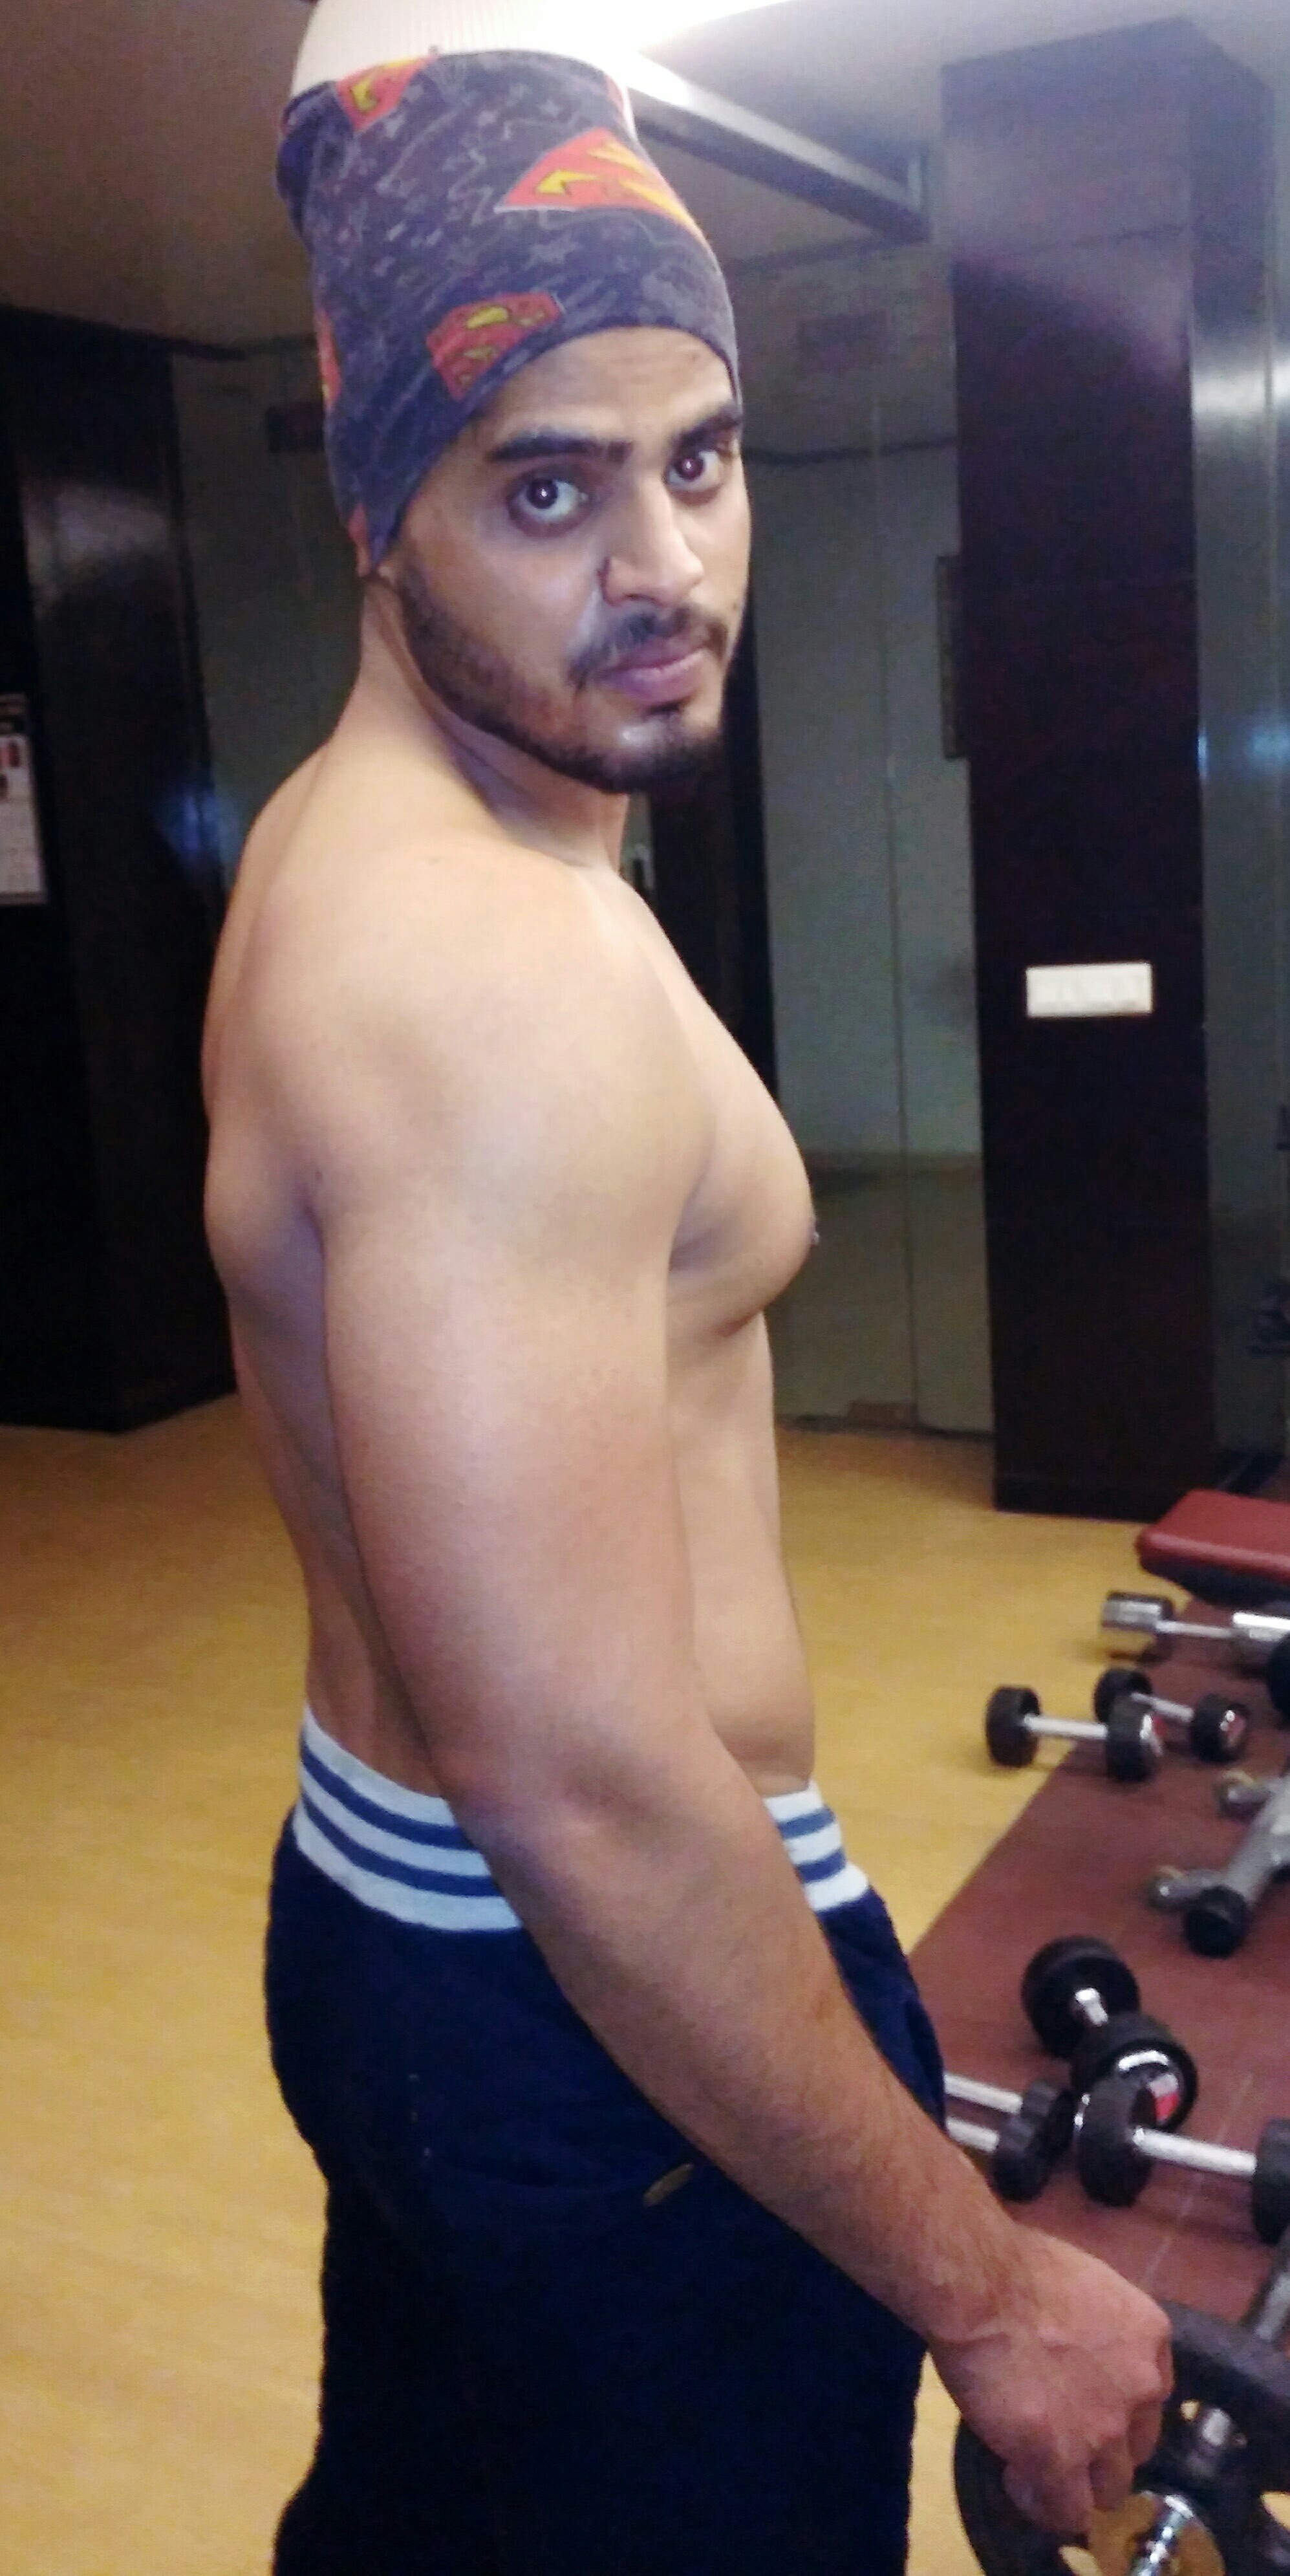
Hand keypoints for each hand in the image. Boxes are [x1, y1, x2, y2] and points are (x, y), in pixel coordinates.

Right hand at [929, 2229, 1172, 2534]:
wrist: (978, 2283)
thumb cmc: (1014, 2266)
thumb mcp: (1082, 2286)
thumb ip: (1095, 2330)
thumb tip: (1074, 2350)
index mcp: (1149, 2336)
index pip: (1150, 2396)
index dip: (1115, 2408)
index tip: (1079, 2405)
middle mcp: (1141, 2386)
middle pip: (1134, 2447)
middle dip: (1100, 2449)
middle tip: (1057, 2435)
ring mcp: (1105, 2428)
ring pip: (1108, 2489)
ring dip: (1076, 2482)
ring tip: (1034, 2464)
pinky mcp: (1062, 2459)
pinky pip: (1066, 2511)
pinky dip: (1044, 2504)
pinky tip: (1016, 2476)